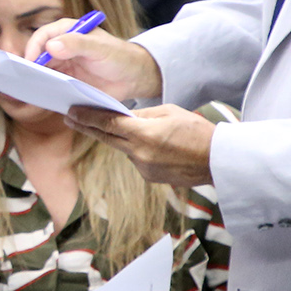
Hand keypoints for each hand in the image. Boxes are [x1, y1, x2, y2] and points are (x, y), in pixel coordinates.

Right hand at [26, 19, 162, 101]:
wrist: (132, 78)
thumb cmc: (119, 56)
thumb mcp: (99, 48)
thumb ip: (77, 44)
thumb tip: (51, 46)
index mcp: (67, 32)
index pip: (42, 36)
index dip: (34, 48)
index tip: (30, 63)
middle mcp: (61, 47)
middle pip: (37, 55)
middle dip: (29, 66)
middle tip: (24, 80)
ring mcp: (62, 65)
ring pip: (41, 71)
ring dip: (34, 79)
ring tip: (29, 90)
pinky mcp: (65, 82)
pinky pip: (49, 85)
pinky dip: (43, 90)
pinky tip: (40, 97)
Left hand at [63, 103, 212, 187]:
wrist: (219, 160)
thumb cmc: (197, 131)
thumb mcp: (169, 112)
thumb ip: (142, 114)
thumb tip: (122, 115)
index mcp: (144, 134)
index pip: (107, 124)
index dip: (87, 118)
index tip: (71, 112)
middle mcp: (139, 154)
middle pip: (107, 138)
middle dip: (89, 127)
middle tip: (72, 118)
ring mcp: (144, 168)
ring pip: (124, 149)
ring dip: (123, 139)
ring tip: (141, 130)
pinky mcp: (150, 177)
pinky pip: (137, 160)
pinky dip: (139, 151)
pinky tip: (157, 147)